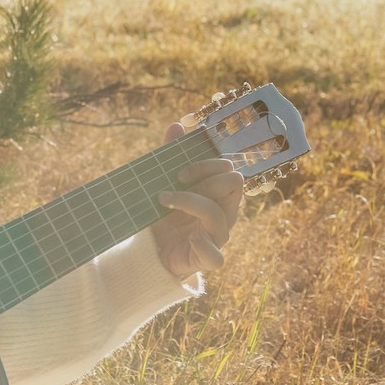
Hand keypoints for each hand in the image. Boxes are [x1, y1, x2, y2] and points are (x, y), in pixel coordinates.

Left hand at [150, 120, 244, 282]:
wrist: (152, 251)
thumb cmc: (164, 215)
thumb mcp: (166, 184)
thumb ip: (172, 156)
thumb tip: (177, 125)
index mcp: (220, 195)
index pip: (229, 171)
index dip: (207, 165)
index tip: (179, 172)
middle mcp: (224, 214)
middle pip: (232, 185)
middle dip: (203, 179)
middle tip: (174, 183)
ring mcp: (218, 237)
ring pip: (217, 214)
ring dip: (188, 202)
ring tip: (163, 201)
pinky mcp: (207, 259)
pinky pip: (216, 256)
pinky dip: (203, 245)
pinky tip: (190, 237)